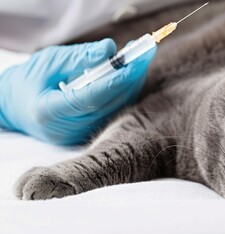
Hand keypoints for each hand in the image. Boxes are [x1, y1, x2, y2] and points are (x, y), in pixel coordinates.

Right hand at [0, 38, 155, 144]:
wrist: (19, 108)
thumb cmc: (31, 81)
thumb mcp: (49, 62)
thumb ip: (78, 57)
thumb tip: (109, 48)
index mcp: (48, 112)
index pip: (87, 98)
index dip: (113, 81)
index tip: (133, 64)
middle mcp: (66, 128)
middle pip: (107, 104)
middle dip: (130, 78)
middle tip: (146, 54)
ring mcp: (79, 135)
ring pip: (115, 109)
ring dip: (132, 84)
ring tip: (142, 60)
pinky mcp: (88, 135)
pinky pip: (113, 112)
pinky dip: (125, 93)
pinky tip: (133, 75)